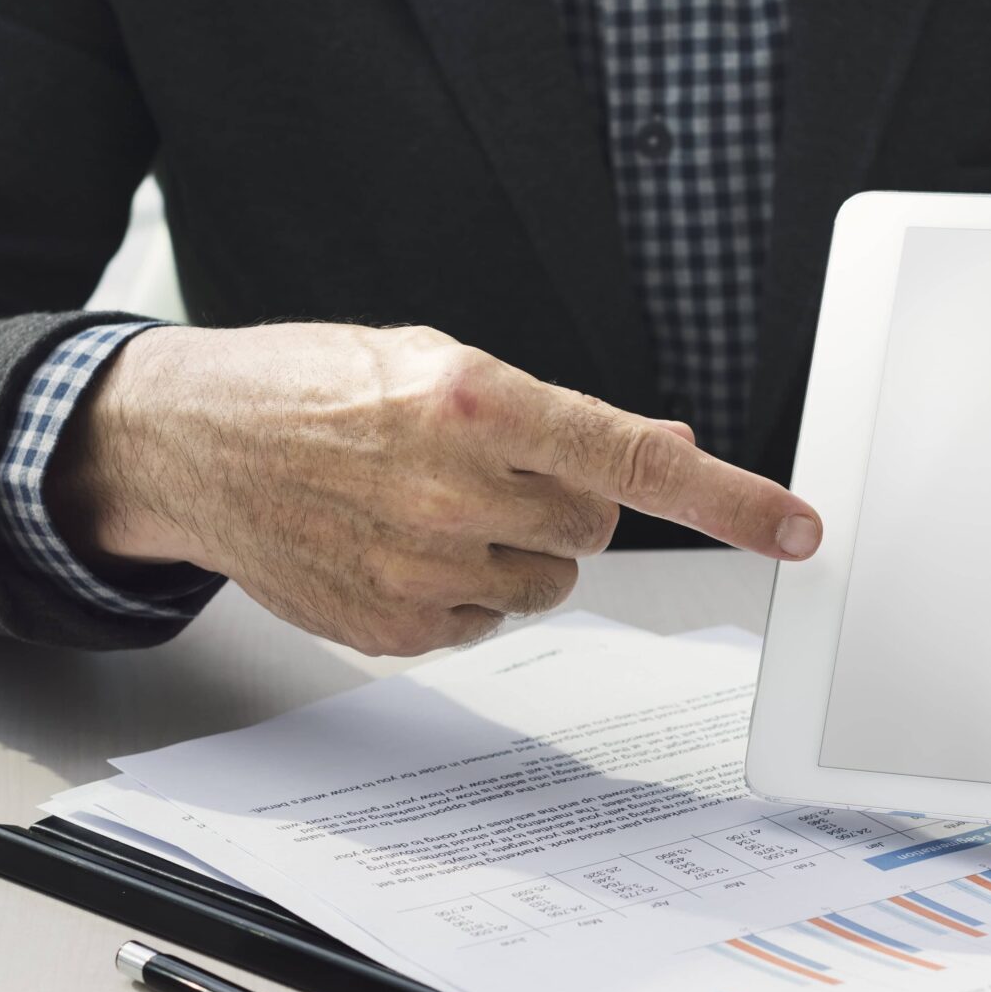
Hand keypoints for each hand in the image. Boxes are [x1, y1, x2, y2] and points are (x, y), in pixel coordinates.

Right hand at [48, 322, 822, 655]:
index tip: (799, 527)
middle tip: (487, 469)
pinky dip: (463, 591)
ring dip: (515, 549)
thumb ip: (555, 415)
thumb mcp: (433, 362)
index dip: (731, 498)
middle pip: (595, 530)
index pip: (634, 462)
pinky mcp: (399, 629)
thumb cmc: (309, 389)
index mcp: (473, 402)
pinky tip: (398, 547)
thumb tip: (660, 445)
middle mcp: (454, 490)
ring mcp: (425, 570)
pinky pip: (487, 622)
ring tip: (428, 506)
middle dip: (563, 502)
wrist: (191, 441)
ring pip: (549, 582)